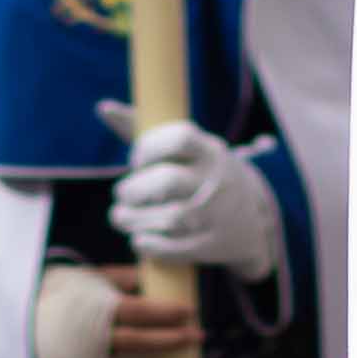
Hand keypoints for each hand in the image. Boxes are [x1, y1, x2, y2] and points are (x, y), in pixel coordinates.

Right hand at [31, 261, 191, 357]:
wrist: (10, 331)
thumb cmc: (48, 298)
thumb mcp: (78, 279)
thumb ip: (113, 277)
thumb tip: (146, 276)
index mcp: (92, 308)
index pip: (136, 311)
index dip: (166, 313)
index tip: (190, 312)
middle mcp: (89, 337)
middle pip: (138, 341)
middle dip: (171, 338)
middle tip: (198, 335)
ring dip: (157, 354)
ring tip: (183, 351)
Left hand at [99, 103, 286, 284]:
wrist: (253, 218)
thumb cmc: (202, 174)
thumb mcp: (185, 148)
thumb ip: (142, 129)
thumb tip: (103, 108)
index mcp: (209, 150)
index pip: (180, 139)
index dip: (148, 148)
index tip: (136, 160)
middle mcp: (216, 181)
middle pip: (168, 182)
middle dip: (134, 190)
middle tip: (122, 194)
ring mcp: (216, 215)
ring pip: (171, 218)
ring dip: (134, 220)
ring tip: (120, 217)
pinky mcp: (211, 245)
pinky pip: (176, 249)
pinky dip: (150, 245)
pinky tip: (138, 239)